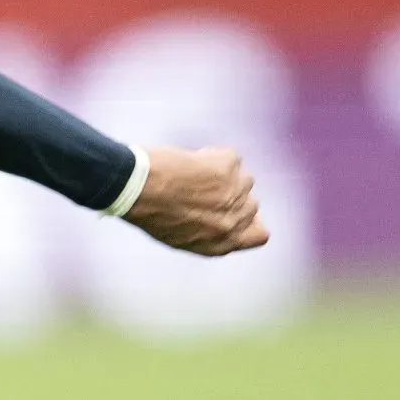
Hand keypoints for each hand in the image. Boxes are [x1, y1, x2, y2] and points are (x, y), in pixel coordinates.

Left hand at [124, 146, 270, 256]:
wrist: (138, 189)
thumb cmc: (150, 212)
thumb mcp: (180, 235)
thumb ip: (209, 231)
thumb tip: (225, 218)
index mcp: (222, 243)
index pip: (260, 235)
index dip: (252, 221)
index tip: (235, 210)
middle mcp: (235, 221)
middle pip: (252, 203)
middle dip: (232, 194)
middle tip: (203, 188)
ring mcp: (236, 193)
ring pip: (243, 178)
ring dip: (224, 174)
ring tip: (191, 177)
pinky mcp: (230, 166)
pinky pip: (231, 157)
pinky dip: (213, 156)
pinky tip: (189, 163)